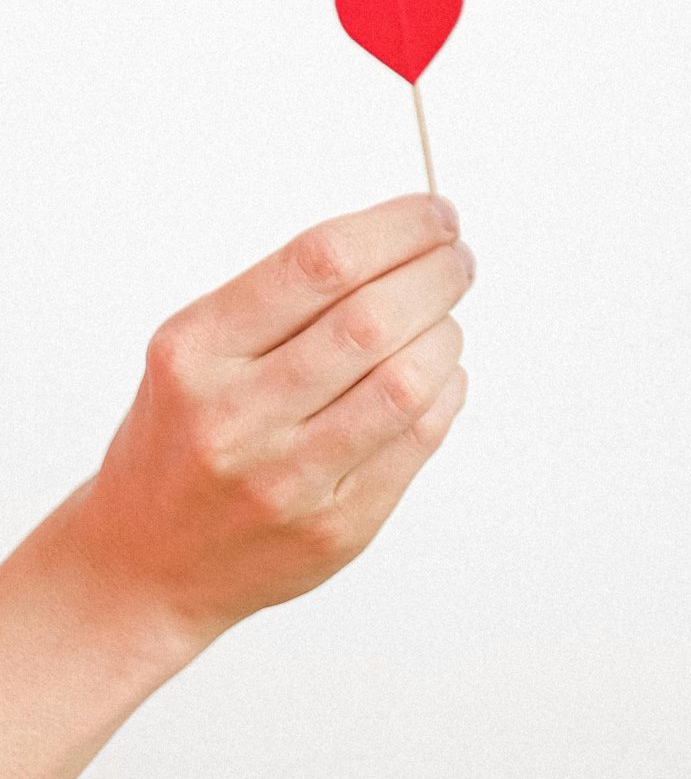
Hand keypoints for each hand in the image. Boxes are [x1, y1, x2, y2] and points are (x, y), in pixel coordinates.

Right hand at [58, 193, 473, 660]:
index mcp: (196, 352)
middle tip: (456, 258)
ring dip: (444, 334)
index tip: (436, 214)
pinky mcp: (336, 527)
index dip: (398, 228)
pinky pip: (420, 439)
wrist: (146, 564)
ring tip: (442, 321)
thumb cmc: (186, 433)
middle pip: (371, 319)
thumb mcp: (199, 349)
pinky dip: (446, 391)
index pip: (320, 262)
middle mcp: (236, 417)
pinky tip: (436, 376)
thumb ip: (288, 294)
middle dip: (436, 274)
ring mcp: (287, 481)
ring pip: (407, 382)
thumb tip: (409, 236)